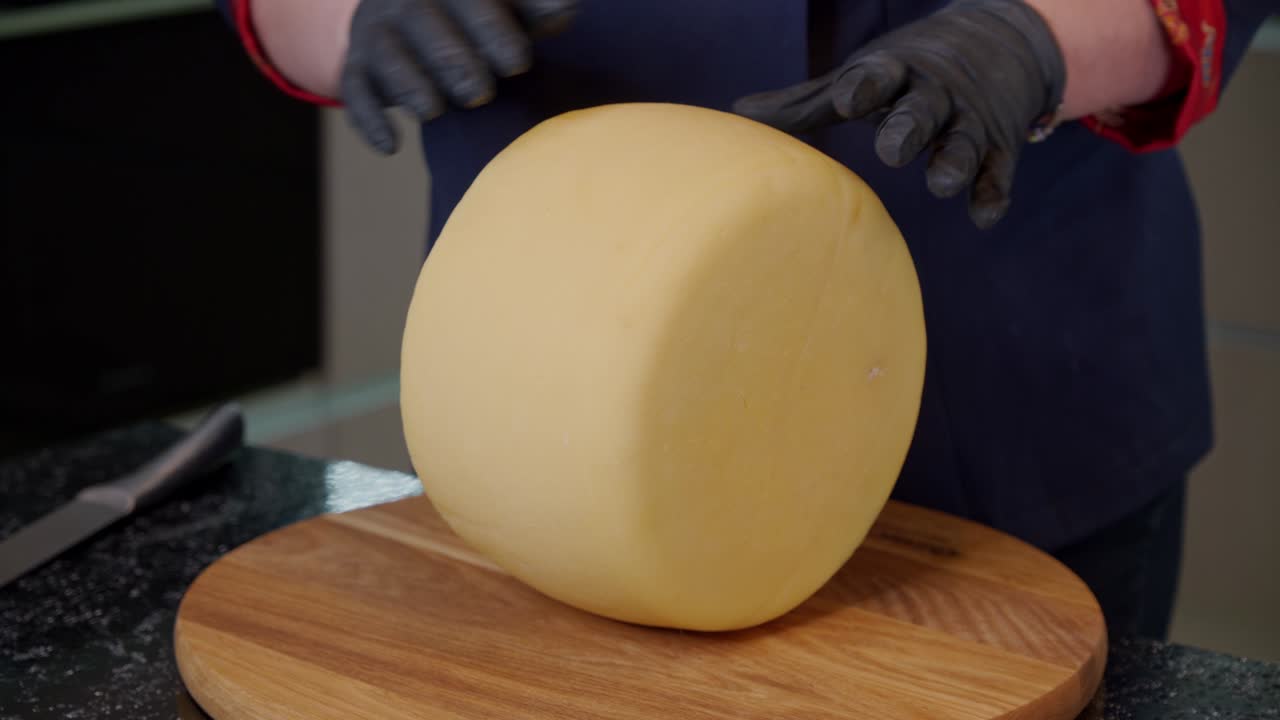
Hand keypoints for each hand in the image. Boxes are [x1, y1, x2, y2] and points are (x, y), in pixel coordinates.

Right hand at [342, 0, 578, 153]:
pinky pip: (354, 89)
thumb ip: (535, 11)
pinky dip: (368, 120)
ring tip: (434, 112)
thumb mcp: (507, 9)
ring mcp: (377, 31)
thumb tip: (565, 11)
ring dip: (409, 85)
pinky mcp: (357, 66)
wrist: (409, 16)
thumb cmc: (477, 18)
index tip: (519, 64)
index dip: (492, 27)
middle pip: (421, 19)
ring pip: (386, 54)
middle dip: (451, 58)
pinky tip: (392, 146)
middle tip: (479, 94)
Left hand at [733, 0, 1065, 228]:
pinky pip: (998, 173)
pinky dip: (991, 192)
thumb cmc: (906, 72)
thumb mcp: (862, 77)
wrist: (1001, 39)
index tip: (847, 101)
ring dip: (953, 162)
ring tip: (939, 186)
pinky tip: (982, 217)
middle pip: (921, 111)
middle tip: (889, 151)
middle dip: (907, 128)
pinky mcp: (1000, 146)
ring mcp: (971, 120)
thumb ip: (806, 103)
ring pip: (963, 143)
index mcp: (895, 72)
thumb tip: (737, 116)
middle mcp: (935, 94)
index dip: (863, 87)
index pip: (878, 77)